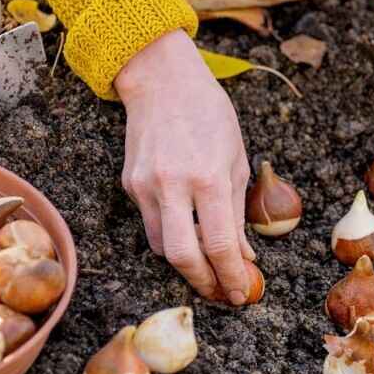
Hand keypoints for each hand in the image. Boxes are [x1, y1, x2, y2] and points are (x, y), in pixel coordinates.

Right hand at [114, 30, 255, 303]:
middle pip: (182, 257)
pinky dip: (170, 234)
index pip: (220, 244)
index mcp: (209, 176)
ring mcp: (146, 186)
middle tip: (220, 292)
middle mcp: (173, 185)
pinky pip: (151, 223)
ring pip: (161, 246)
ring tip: (206, 266)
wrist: (161, 80)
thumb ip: (238, 212)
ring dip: (185, 262)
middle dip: (203, 282)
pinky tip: (186, 229)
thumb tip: (243, 256)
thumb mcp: (237, 158)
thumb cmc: (209, 114)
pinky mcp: (129, 184)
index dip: (231, 275)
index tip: (241, 293)